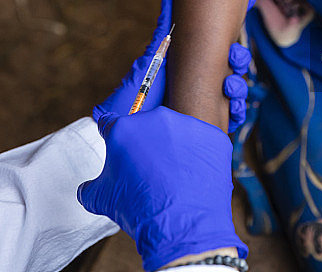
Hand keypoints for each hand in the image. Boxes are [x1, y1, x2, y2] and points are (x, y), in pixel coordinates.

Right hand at [78, 106, 246, 271]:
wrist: (181, 225)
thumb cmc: (138, 209)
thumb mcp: (101, 199)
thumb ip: (90, 186)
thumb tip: (85, 188)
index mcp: (124, 128)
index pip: (111, 123)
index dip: (112, 136)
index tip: (119, 147)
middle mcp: (156, 118)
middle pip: (147, 127)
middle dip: (146, 145)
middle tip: (149, 171)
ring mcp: (187, 125)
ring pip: (177, 133)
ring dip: (174, 149)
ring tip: (174, 177)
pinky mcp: (212, 136)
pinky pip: (202, 143)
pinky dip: (199, 156)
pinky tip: (194, 177)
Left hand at [95, 0, 255, 128]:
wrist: (127, 134)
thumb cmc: (134, 97)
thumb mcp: (151, 62)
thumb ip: (163, 35)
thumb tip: (169, 0)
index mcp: (191, 64)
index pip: (218, 43)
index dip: (234, 24)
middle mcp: (202, 82)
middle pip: (233, 64)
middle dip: (239, 58)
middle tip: (234, 56)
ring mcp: (206, 104)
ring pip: (236, 89)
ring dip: (238, 85)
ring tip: (228, 87)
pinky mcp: (208, 126)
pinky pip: (232, 116)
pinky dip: (236, 110)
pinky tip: (232, 109)